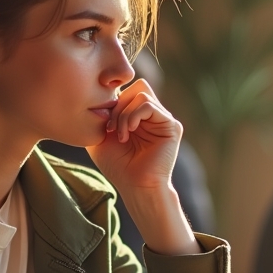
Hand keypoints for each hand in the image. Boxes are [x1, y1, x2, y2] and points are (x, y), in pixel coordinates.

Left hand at [87, 78, 179, 192]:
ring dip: (124, 113)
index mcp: (140, 116)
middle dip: (118, 104)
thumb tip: (102, 94)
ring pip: (141, 93)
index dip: (113, 101)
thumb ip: (102, 114)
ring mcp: (163, 119)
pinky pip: (149, 105)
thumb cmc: (118, 166)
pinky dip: (134, 116)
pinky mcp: (171, 125)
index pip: (128, 91)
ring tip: (120, 134)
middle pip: (136, 87)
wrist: (135, 186)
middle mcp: (153, 115)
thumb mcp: (100, 136)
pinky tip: (129, 133)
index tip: (104, 124)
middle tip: (110, 127)